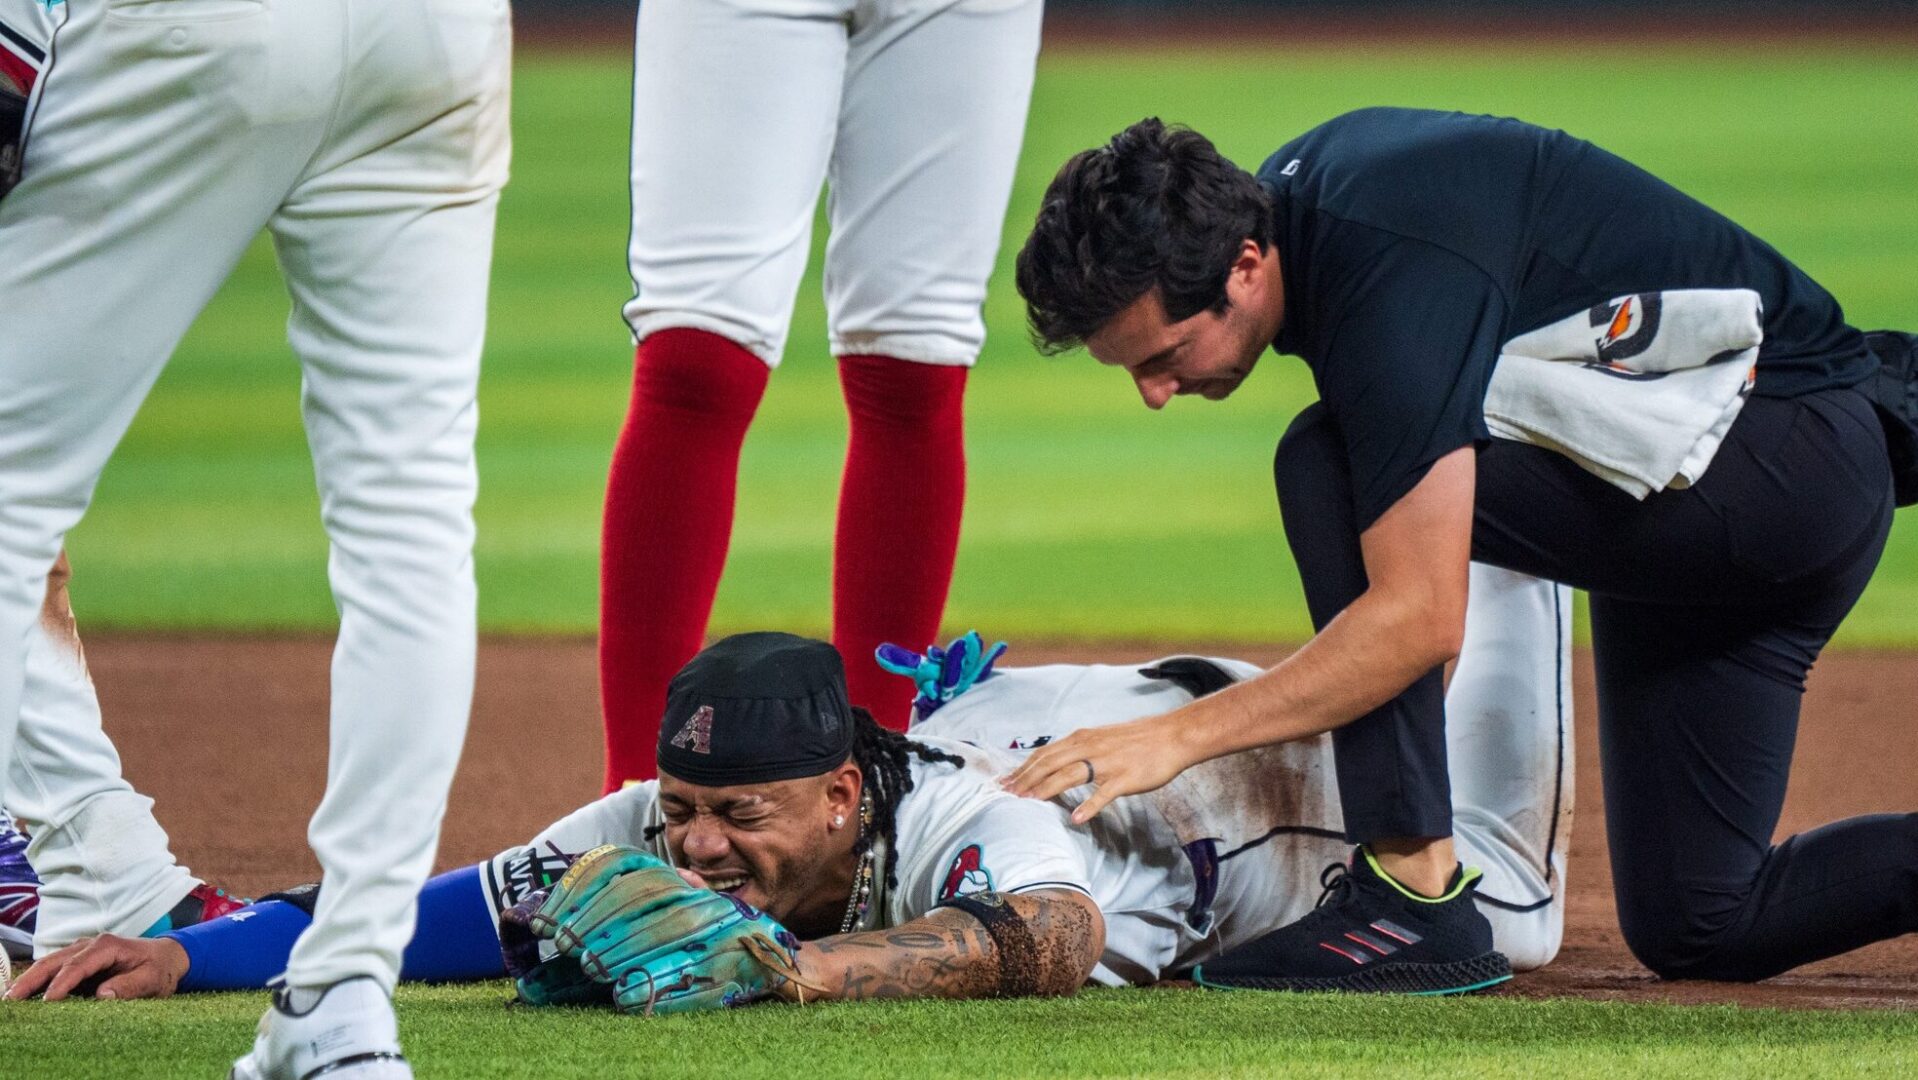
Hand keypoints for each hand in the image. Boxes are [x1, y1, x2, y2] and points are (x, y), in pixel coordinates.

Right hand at [3, 934, 189, 1000]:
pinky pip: (55, 969)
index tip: (48, 1001)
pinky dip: (38, 980)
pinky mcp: (78, 961)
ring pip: (49, 963)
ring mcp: (81, 951)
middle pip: (55, 961)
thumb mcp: (153, 979)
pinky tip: (25, 993)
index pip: (78, 965)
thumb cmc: (159, 968)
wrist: (166, 957)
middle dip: (32, 980)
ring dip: (30, 979)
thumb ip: (130, 986)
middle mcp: (90, 945)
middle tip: (12, 1000)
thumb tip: (102, 994)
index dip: (62, 983)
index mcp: (108, 946)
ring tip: (11, 998)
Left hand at [999, 710, 1203, 822]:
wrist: (1171, 736)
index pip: (1044, 753)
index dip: (1023, 768)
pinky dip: (1089, 806)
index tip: (1005, 782)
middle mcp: (1089, 747)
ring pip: (1069, 775)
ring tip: (1029, 802)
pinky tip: (1077, 819)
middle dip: (1026, 779)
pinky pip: (1104, 793)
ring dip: (1046, 788)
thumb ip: (1079, 750)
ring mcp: (1107, 762)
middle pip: (1049, 763)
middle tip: (1006, 795)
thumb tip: (1056, 763)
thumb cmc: (1137, 740)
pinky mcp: (1125, 778)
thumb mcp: (1101, 738)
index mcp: (1082, 738)